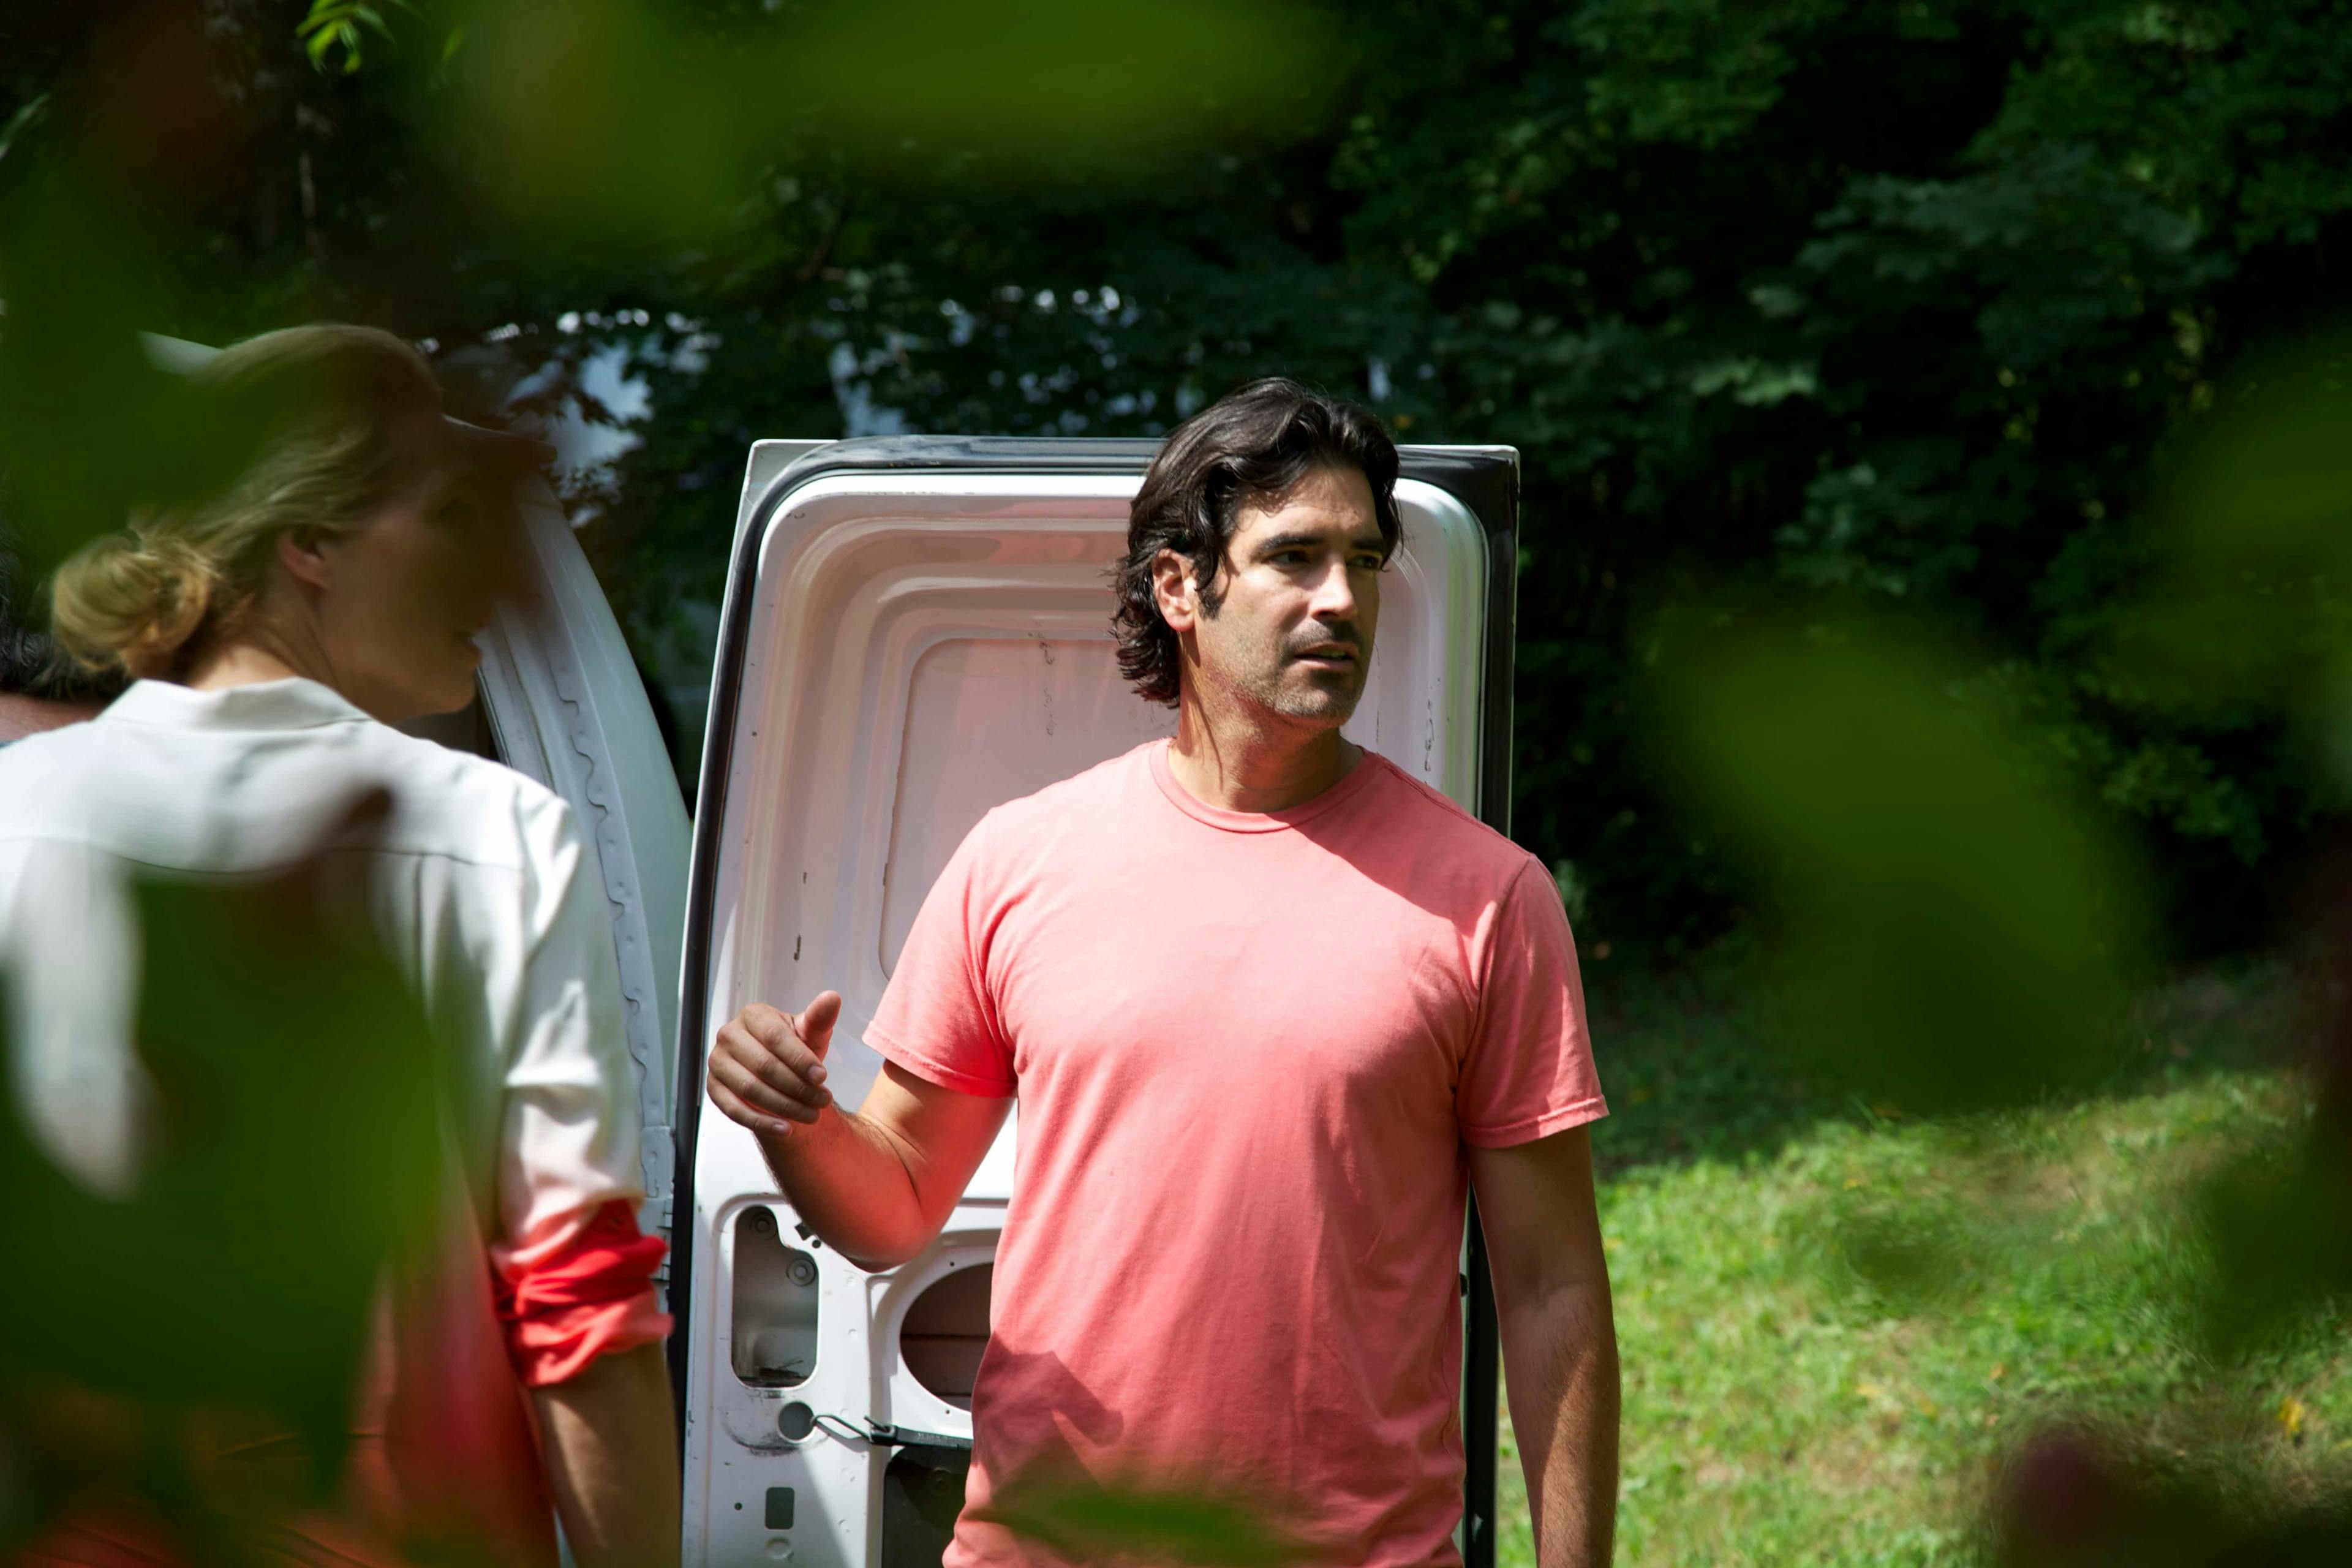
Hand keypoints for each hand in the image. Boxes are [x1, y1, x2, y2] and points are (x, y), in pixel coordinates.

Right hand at [706, 992, 840, 1135]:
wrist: (778, 1071)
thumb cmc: (794, 1048)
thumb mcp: (810, 1033)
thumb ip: (820, 1018)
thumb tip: (832, 997)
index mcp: (753, 1015)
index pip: (775, 1037)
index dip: (800, 1059)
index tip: (823, 1077)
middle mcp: (729, 1035)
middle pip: (764, 1066)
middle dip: (798, 1087)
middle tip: (823, 1101)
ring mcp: (718, 1062)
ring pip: (750, 1089)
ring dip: (784, 1107)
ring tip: (812, 1115)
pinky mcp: (713, 1088)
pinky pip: (734, 1109)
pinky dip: (761, 1122)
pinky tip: (785, 1129)